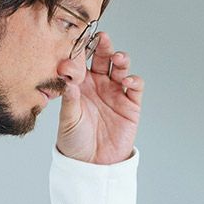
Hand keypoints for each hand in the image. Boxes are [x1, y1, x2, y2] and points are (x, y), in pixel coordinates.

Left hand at [55, 30, 142, 165]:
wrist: (92, 165)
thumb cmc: (75, 142)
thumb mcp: (67, 121)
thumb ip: (69, 100)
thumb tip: (68, 80)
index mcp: (81, 85)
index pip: (82, 61)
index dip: (81, 51)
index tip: (77, 44)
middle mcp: (99, 84)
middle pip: (103, 57)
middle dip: (103, 46)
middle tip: (102, 38)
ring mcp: (116, 92)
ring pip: (121, 67)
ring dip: (120, 58)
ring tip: (117, 57)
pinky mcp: (131, 104)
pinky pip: (136, 86)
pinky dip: (134, 80)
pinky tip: (127, 81)